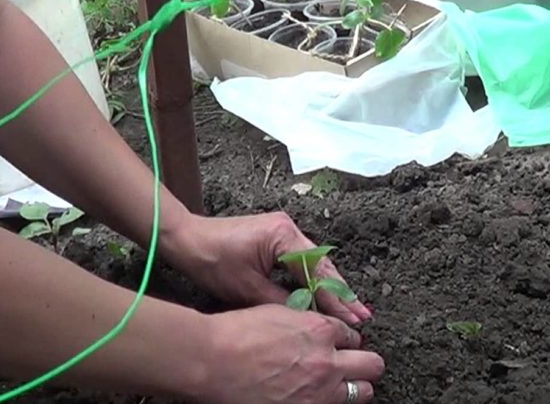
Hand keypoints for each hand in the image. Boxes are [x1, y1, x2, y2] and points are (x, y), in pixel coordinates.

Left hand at [167, 212, 371, 324]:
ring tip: (351, 311)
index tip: (354, 317)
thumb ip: (281, 303)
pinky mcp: (277, 239)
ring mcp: (285, 232)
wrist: (186, 239)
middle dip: (341, 294)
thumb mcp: (247, 289)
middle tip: (362, 317)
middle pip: (323, 266)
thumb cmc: (211, 261)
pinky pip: (302, 262)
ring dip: (329, 288)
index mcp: (284, 236)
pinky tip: (324, 297)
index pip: (317, 272)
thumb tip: (308, 319)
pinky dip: (313, 281)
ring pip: (315, 265)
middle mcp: (290, 229)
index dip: (336, 298)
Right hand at [197, 304, 383, 403]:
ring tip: (341, 385)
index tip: (339, 345)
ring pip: (364, 391)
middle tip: (354, 365)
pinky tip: (316, 395)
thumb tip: (320, 327)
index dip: (345, 341)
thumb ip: (307, 322)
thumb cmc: (236, 334)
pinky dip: (330, 400)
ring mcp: (320, 391)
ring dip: (355, 385)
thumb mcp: (278, 313)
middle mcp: (327, 361)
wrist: (212, 361)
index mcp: (321, 330)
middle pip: (372, 364)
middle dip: (365, 362)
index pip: (352, 336)